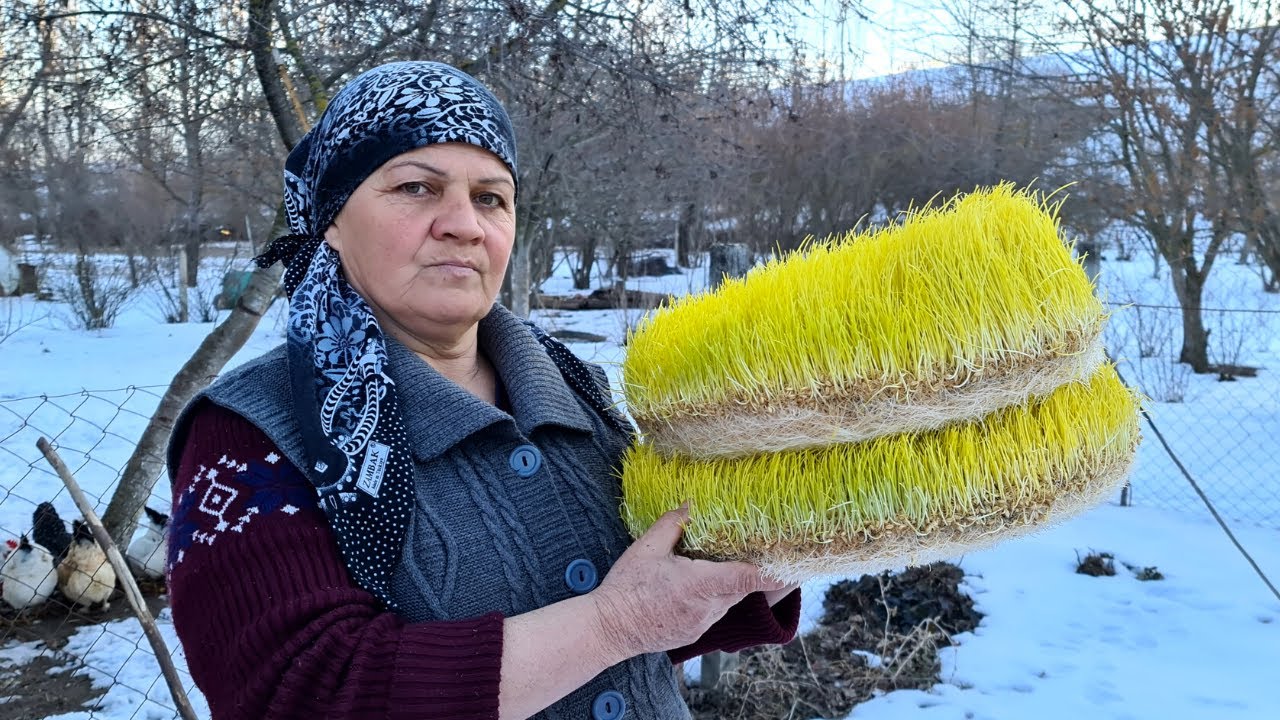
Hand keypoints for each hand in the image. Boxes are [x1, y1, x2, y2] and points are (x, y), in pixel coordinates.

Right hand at [589, 504, 785, 662]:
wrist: (609, 629)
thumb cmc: (626, 589)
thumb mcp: (645, 549)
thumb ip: (671, 525)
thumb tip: (690, 504)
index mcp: (698, 584)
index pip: (746, 577)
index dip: (772, 573)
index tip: (792, 567)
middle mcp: (707, 608)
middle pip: (741, 587)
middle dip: (748, 570)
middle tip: (756, 551)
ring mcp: (702, 623)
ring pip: (728, 600)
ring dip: (728, 583)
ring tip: (716, 565)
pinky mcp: (694, 632)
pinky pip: (714, 611)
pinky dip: (714, 597)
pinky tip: (697, 586)